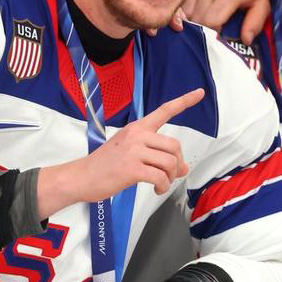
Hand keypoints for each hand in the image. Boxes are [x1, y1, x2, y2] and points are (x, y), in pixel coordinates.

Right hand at [37, 88, 202, 218]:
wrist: (81, 177)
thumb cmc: (103, 165)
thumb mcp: (127, 152)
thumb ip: (154, 156)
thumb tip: (182, 167)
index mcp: (136, 128)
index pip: (164, 110)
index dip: (184, 101)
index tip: (200, 92)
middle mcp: (136, 136)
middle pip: (173, 146)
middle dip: (178, 164)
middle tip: (172, 175)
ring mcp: (134, 152)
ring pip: (169, 162)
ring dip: (170, 178)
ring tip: (161, 184)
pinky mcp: (132, 169)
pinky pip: (159, 177)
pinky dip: (162, 186)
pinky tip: (156, 189)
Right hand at [181, 0, 268, 44]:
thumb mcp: (261, 2)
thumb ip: (256, 22)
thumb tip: (246, 40)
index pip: (210, 22)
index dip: (212, 34)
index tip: (217, 36)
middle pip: (195, 18)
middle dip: (201, 29)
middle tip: (208, 33)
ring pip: (185, 10)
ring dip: (191, 20)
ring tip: (201, 22)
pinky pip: (180, 0)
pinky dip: (184, 10)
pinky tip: (192, 13)